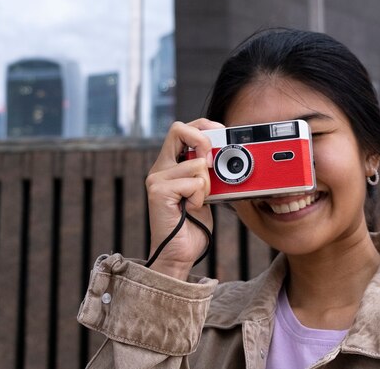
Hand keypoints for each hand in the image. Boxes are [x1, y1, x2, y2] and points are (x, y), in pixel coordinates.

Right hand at [145, 118, 223, 278]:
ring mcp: (157, 179)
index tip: (221, 134)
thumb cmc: (192, 225)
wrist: (179, 254)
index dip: (203, 126)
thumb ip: (207, 171)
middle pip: (179, 130)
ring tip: (197, 201)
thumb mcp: (205, 190)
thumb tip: (223, 153)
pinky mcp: (158, 192)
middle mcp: (160, 168)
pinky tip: (192, 208)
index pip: (182, 129)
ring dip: (206, 184)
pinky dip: (200, 197)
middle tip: (211, 164)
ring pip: (196, 164)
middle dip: (203, 141)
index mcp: (170, 165)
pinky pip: (193, 182)